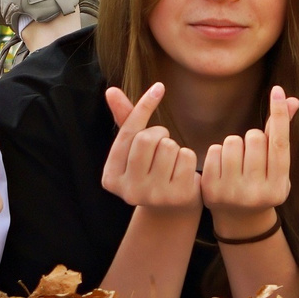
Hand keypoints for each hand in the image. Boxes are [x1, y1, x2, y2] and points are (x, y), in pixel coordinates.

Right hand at [101, 83, 200, 210]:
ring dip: (174, 146)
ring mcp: (153, 195)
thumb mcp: (134, 149)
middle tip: (162, 142)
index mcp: (111, 177)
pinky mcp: (177, 196)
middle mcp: (128, 190)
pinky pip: (186, 157)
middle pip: (146, 139)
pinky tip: (183, 171)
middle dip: (159, 133)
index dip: (144, 108)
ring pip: (168, 146)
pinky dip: (188, 158)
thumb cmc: (150, 170)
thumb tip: (110, 90)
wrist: (171, 209)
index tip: (159, 88)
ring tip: (171, 160)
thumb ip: (125, 120)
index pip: (127, 133)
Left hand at [200, 85, 296, 219]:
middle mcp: (257, 192)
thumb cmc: (263, 184)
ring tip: (237, 160)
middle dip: (253, 138)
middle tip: (252, 154)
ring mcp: (232, 192)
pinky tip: (223, 167)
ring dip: (234, 144)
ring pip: (232, 142)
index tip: (277, 90)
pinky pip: (214, 151)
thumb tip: (293, 100)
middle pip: (255, 138)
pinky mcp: (211, 190)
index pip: (280, 143)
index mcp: (278, 187)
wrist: (239, 220)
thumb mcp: (278, 167)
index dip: (279, 115)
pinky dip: (218, 153)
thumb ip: (282, 134)